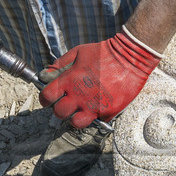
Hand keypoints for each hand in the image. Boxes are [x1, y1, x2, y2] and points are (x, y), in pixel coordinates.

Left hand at [39, 30, 160, 128]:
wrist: (130, 57)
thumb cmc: (103, 52)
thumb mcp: (79, 51)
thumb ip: (61, 63)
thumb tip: (47, 72)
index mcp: (69, 80)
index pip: (47, 97)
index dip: (45, 99)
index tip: (49, 98)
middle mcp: (80, 96)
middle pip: (59, 113)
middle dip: (60, 109)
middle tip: (67, 103)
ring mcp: (94, 106)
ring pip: (76, 123)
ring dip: (76, 117)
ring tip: (81, 110)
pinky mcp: (109, 111)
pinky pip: (97, 120)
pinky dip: (97, 115)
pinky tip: (99, 106)